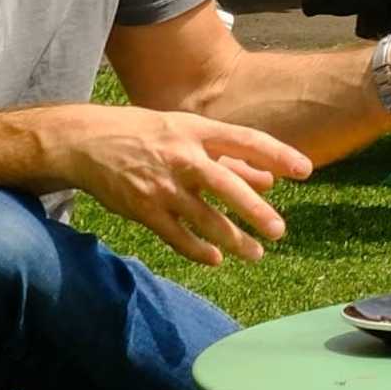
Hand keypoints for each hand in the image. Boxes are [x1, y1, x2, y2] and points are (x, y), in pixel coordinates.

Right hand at [69, 105, 314, 265]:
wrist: (85, 141)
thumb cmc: (146, 135)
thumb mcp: (186, 133)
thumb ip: (230, 158)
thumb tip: (271, 180)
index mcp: (195, 131)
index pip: (246, 139)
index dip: (277, 154)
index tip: (306, 170)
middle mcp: (180, 156)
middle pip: (225, 184)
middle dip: (254, 210)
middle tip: (279, 230)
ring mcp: (160, 185)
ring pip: (203, 218)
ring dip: (232, 239)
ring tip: (256, 254)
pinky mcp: (142, 209)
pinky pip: (176, 235)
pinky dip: (197, 250)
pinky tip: (215, 258)